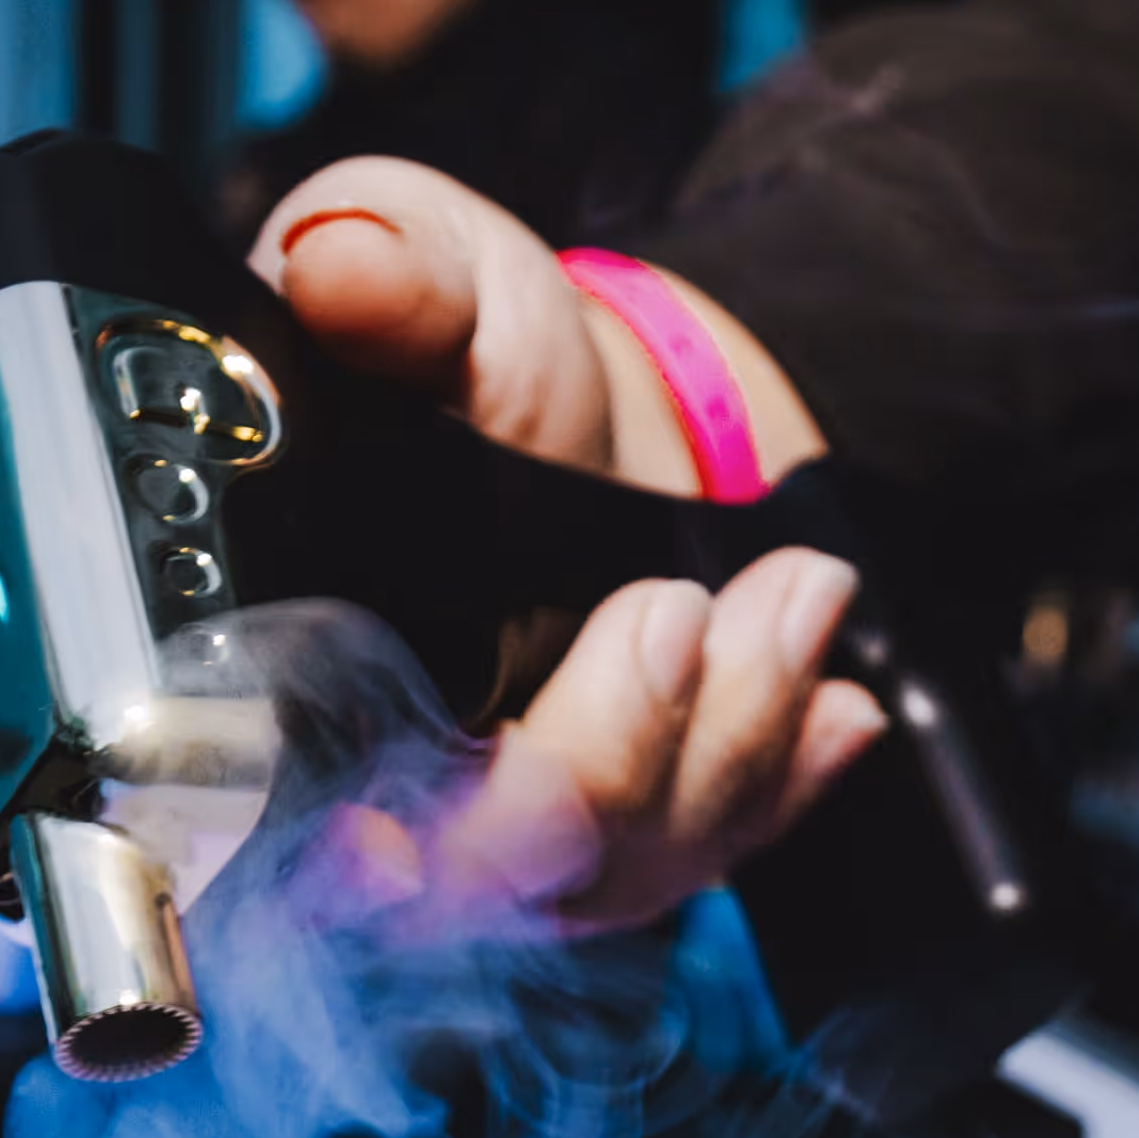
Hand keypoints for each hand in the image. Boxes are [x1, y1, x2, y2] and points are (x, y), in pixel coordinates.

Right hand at [250, 158, 873, 929]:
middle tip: (675, 615)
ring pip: (619, 873)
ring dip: (723, 745)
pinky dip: (786, 778)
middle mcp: (402, 781)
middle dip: (605, 761)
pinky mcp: (641, 827)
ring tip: (794, 594)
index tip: (464, 788)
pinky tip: (836, 706)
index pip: (302, 829)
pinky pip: (716, 851)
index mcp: (308, 671)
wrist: (604, 396)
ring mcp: (526, 825)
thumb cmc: (486, 354)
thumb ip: (387, 269)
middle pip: (486, 875)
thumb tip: (337, 262)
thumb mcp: (439, 273)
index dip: (372, 850)